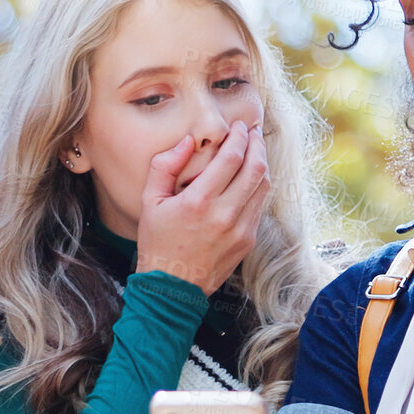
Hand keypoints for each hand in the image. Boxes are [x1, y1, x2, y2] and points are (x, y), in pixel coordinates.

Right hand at [135, 122, 271, 294]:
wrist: (172, 287)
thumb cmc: (158, 241)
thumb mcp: (150, 201)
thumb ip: (164, 165)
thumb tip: (188, 141)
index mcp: (198, 202)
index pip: (232, 158)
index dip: (240, 137)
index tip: (239, 126)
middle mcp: (224, 215)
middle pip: (256, 168)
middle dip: (257, 144)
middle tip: (253, 132)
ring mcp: (240, 230)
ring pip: (263, 187)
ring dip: (262, 164)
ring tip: (256, 149)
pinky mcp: (248, 241)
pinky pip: (259, 206)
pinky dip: (258, 187)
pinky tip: (251, 177)